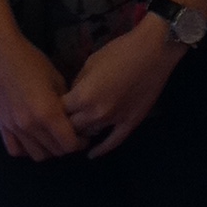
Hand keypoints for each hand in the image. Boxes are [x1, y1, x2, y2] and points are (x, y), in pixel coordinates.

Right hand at [0, 33, 83, 160]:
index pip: (69, 144)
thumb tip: (74, 118)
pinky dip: (26, 149)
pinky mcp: (2, 126)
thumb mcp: (57, 79)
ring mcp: (15, 128)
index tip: (83, 136)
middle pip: (55, 152)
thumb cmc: (32, 61)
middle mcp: (31, 126)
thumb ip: (66, 104)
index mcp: (49, 114)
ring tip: (52, 138)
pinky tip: (32, 139)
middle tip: (70, 135)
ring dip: (48, 150)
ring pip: (37, 155)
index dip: (80, 143)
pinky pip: (15, 150)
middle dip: (66, 146)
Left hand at [63, 15, 183, 157]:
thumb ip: (77, 84)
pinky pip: (113, 142)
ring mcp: (114, 121)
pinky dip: (101, 149)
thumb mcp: (90, 63)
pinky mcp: (130, 124)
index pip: (58, 112)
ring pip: (89, 135)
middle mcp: (95, 113)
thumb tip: (71, 97)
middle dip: (64, 123)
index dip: (53, 109)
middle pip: (71, 128)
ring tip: (74, 133)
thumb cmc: (119, 51)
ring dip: (81, 133)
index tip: (52, 107)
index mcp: (82, 96)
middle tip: (62, 120)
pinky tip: (92, 154)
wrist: (154, 51)